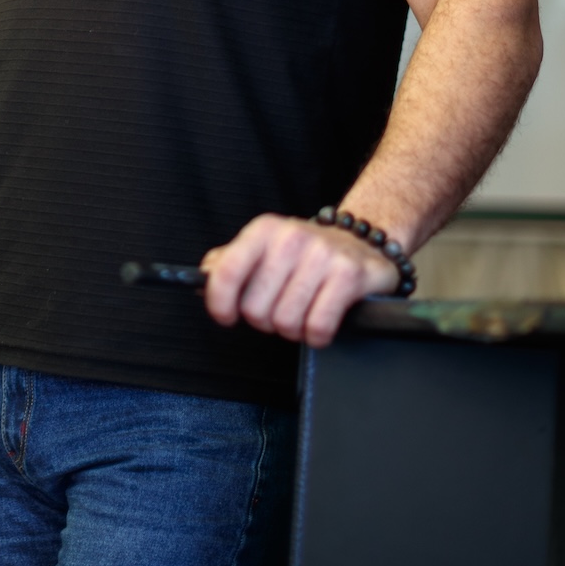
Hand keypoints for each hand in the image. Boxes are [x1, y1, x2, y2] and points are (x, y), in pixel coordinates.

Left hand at [201, 214, 400, 348]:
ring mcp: (323, 255)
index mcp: (264, 231)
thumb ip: (230, 263)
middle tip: (280, 308)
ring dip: (294, 329)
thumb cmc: (307, 254)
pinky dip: (318, 334)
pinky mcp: (350, 275)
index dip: (220, 303)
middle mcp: (291, 238)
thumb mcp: (265, 249)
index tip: (225, 316)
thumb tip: (201, 280)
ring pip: (287, 322)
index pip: (227, 272)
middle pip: (256, 309)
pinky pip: (318, 327)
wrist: (363, 243)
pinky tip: (322, 319)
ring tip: (303, 312)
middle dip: (266, 320)